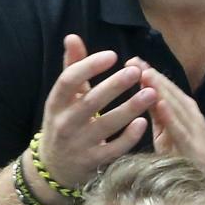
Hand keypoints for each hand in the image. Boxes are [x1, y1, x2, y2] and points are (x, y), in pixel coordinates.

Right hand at [36, 35, 155, 189]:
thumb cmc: (65, 121)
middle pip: (90, 103)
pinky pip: (113, 150)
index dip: (89, 66)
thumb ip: (72, 67)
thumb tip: (72, 37)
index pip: (68, 81)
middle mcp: (64, 124)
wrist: (54, 167)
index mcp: (56, 103)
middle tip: (136, 72)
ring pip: (106, 126)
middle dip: (114, 86)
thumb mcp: (64, 97)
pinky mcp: (93, 162)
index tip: (112, 55)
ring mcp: (79, 145)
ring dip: (130, 108)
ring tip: (151, 93)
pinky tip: (144, 122)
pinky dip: (129, 137)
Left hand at [129, 59, 204, 186]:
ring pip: (175, 105)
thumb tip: (143, 98)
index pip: (166, 90)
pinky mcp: (194, 145)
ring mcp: (195, 129)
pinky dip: (170, 115)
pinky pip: (180, 128)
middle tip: (133, 61)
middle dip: (152, 76)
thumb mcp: (168, 136)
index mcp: (185, 113)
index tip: (132, 61)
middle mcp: (192, 116)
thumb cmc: (190, 161)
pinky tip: (159, 103)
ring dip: (160, 89)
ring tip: (145, 74)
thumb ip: (159, 118)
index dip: (150, 75)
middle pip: (170, 92)